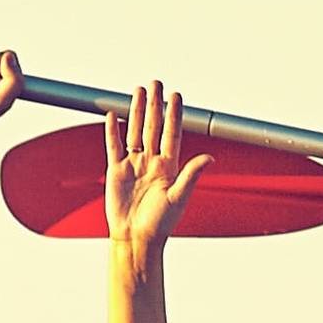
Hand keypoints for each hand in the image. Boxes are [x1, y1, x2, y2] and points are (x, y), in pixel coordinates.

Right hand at [102, 81, 212, 251]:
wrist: (136, 238)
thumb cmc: (159, 223)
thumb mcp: (179, 197)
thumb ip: (191, 174)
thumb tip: (210, 157)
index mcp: (169, 166)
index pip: (172, 134)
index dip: (174, 115)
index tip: (176, 96)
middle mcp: (152, 161)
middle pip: (153, 127)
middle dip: (155, 105)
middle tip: (157, 83)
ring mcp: (134, 164)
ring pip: (135, 131)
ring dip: (137, 111)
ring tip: (139, 91)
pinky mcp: (116, 171)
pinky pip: (114, 146)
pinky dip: (113, 131)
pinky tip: (114, 115)